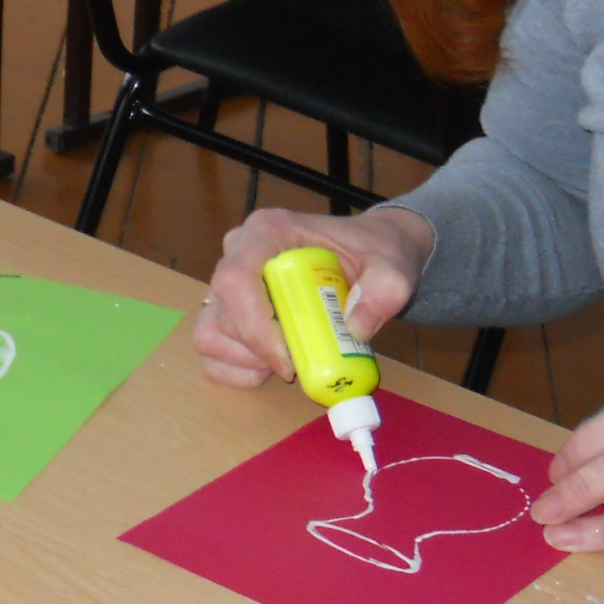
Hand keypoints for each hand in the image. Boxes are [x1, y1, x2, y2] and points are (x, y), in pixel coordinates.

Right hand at [195, 206, 433, 389]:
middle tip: (302, 362)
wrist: (369, 257)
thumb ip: (386, 290)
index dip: (254, 326)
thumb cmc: (373, 254)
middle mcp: (238, 254)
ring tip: (289, 361)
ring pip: (210, 335)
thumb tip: (356, 327)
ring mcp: (229, 286)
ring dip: (246, 362)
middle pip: (223, 314)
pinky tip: (271, 368)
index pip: (236, 279)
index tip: (288, 360)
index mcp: (268, 232)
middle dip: (260, 350)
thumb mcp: (393, 266)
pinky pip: (212, 353)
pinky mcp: (227, 313)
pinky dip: (237, 371)